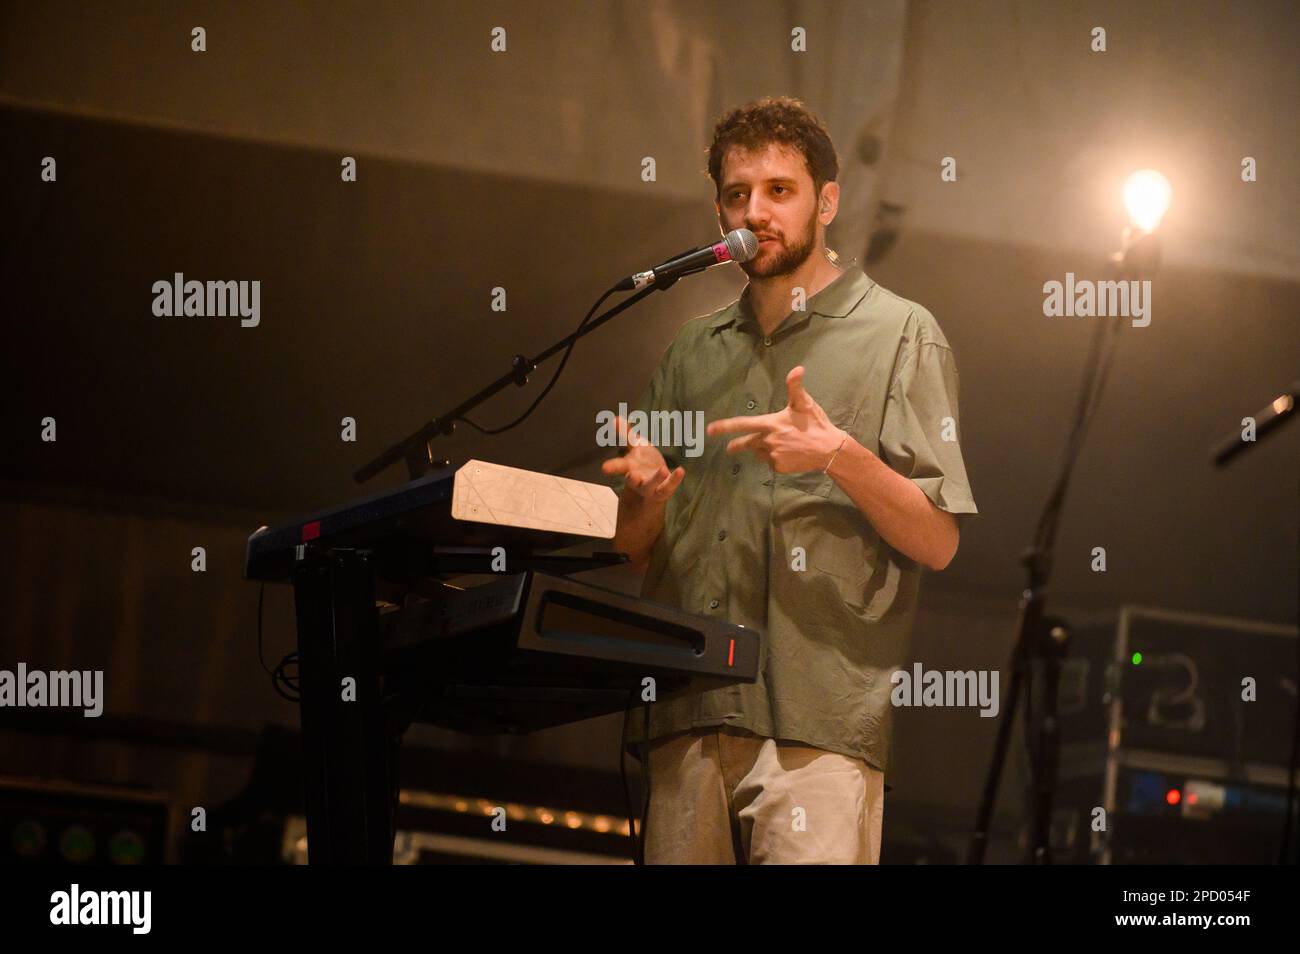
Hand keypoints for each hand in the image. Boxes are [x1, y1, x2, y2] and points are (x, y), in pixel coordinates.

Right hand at [601, 414, 685, 502]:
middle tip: (631, 476)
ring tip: (664, 471)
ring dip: (656, 478)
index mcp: (628, 468)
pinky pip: (669, 486)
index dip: (612, 467)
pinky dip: (675, 479)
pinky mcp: (664, 489)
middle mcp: (638, 479)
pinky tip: (680, 470)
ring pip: (651, 484)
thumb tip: (615, 418)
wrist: (654, 484)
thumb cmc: (643, 463)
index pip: (619, 467)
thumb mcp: (635, 447)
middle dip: (632, 479)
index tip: (604, 468)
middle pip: (633, 480)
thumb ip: (626, 434)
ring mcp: (651, 486)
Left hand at [706, 366, 846, 473]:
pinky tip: (788, 452)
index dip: (725, 427)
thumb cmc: (815, 424)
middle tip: (729, 448)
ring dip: (764, 448)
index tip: (710, 430)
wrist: (829, 450)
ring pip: (761, 452)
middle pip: (747, 443)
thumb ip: (795, 387)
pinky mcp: (778, 468)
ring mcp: (773, 456)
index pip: (743, 424)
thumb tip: (797, 368)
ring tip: (782, 443)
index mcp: (771, 424)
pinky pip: (771, 461)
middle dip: (737, 445)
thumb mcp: (804, 403)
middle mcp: (768, 441)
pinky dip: (775, 457)